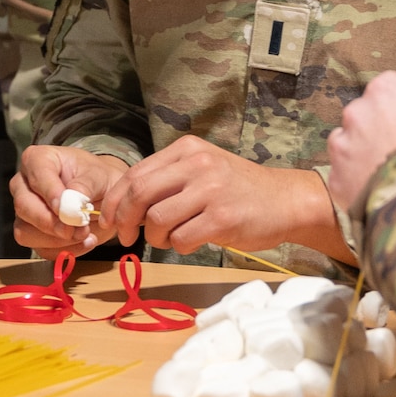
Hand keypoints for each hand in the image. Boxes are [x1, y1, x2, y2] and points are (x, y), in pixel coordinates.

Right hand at [12, 145, 127, 256]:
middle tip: (78, 228)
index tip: (66, 208)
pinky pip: (39, 249)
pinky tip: (84, 242)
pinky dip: (64, 251)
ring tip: (85, 233)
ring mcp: (25, 211)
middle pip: (23, 206)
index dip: (50, 193)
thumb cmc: (96, 179)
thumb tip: (72, 201)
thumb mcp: (98, 176)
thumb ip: (85, 185)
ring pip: (26, 232)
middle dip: (51, 222)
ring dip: (58, 240)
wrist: (103, 196)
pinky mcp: (31, 234)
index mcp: (37, 160)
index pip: (36, 176)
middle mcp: (24, 185)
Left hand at [100, 135, 331, 255]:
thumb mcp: (203, 170)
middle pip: (140, 193)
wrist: (286, 201)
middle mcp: (197, 164)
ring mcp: (211, 190)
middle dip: (125, 220)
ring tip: (168, 239)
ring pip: (157, 219)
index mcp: (187, 149)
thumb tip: (125, 205)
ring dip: (154, 237)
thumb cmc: (239, 189)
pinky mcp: (223, 218)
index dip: (116, 201)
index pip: (135, 173)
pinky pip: (182, 239)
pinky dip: (179, 246)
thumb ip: (168, 180)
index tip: (110, 220)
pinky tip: (191, 242)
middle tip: (126, 238)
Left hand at [326, 72, 395, 216]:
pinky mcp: (335, 175)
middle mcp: (357, 111)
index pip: (388, 87)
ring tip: (389, 173)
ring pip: (349, 142)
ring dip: (363, 153)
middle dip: (379, 128)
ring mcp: (342, 143)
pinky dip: (356, 179)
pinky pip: (344, 173)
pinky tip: (378, 190)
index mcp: (385, 91)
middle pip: (365, 114)